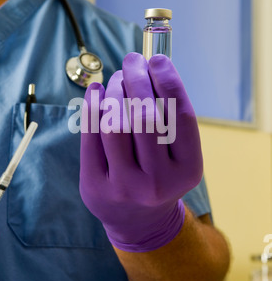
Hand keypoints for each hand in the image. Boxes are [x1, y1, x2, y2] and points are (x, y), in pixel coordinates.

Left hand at [79, 53, 202, 251]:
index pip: (181, 115)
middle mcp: (159, 182)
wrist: (140, 222)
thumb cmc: (160, 175)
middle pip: (146, 116)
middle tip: (131, 61)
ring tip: (117, 80)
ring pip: (115, 124)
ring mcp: (125, 187)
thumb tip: (149, 68)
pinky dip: (93, 106)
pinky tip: (97, 91)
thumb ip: (169, 117)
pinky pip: (90, 136)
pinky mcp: (95, 187)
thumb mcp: (177, 155)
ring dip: (115, 91)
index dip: (168, 81)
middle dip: (137, 79)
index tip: (157, 58)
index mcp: (189, 170)